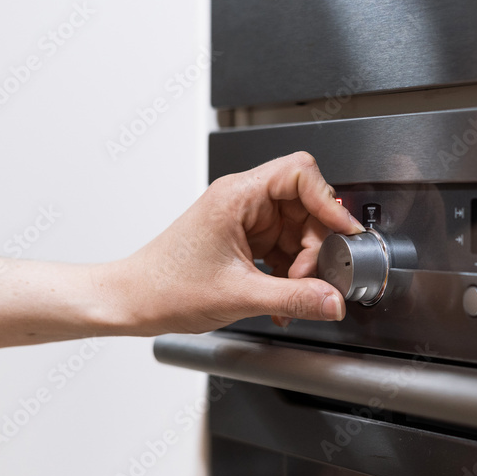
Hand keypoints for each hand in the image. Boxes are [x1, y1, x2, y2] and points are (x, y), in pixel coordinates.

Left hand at [100, 151, 363, 334]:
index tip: (343, 230)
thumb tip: (333, 299)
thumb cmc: (164, 286)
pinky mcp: (245, 241)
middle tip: (312, 278)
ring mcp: (245, 222)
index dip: (328, 200)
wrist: (133, 302)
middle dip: (315, 246)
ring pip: (298, 232)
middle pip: (306, 207)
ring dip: (304, 266)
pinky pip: (284, 250)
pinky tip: (283, 299)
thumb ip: (294, 297)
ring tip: (294, 296)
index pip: (299, 174)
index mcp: (237, 197)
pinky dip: (291, 275)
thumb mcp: (239, 295)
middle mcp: (243, 202)